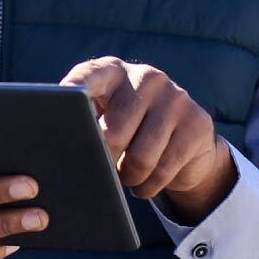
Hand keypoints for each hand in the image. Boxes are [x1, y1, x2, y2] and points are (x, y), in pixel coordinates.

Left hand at [60, 57, 236, 222]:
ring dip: (128, 177)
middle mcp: (146, 77)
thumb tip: (62, 146)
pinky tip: (144, 184)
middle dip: (104, 161)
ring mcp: (175, 97)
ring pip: (141, 157)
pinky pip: (163, 170)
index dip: (74, 90)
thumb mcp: (105, 119)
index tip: (63, 101)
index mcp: (113, 72)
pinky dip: (148, 187)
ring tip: (125, 176)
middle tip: (102, 169)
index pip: (89, 77)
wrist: (186, 141)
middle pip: (114, 133)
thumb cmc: (130, 131)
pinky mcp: (197, 123)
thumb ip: (84, 122)